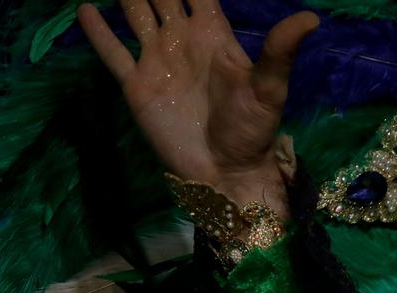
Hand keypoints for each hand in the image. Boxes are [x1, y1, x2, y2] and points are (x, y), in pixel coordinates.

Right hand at [77, 1, 318, 216]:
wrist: (226, 172)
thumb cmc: (252, 130)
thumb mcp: (269, 88)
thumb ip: (281, 51)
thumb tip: (311, 18)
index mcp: (213, 36)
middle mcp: (183, 41)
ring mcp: (158, 61)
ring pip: (135, 15)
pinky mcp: (137, 85)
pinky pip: (113, 51)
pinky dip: (98, 31)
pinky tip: (85, 7)